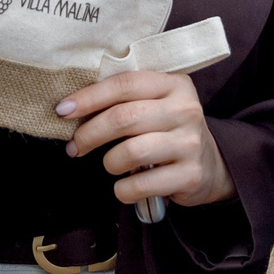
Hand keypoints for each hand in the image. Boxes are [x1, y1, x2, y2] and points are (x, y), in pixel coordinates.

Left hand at [58, 71, 237, 208]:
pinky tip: (125, 186)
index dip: (89, 97)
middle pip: (124, 118)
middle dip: (90, 134)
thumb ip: (124, 100)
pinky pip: (140, 184)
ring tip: (111, 164)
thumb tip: (70, 108)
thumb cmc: (168, 131)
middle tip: (75, 146)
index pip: (124, 84)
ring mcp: (190, 143)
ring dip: (109, 162)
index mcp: (174, 84)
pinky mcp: (190, 175)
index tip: (63, 110)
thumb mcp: (155, 105)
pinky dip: (123, 189)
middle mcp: (186, 110)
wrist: (210, 165)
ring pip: (130, 152)